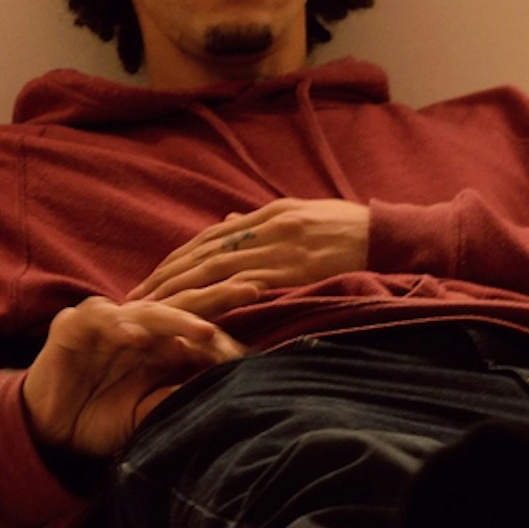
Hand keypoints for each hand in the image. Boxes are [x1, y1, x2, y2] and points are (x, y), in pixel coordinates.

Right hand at [19, 290, 249, 464]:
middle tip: (255, 286)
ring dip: (175, 317)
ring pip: (146, 310)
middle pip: (182, 303)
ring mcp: (106, 323)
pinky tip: (138, 335)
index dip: (231, 330)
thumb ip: (184, 393)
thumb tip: (235, 390)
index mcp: (160, 341)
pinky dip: (118, 325)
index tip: (263, 342)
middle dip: (218, 295)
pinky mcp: (71, 327)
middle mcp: (137, 325)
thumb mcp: (153, 410)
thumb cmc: (104, 418)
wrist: (51, 432)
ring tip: (204, 328)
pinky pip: (98, 319)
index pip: (202, 325)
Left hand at [132, 199, 371, 305]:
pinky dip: (218, 298)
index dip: (176, 260)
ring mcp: (279, 248)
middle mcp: (267, 227)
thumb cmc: (355, 230)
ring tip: (152, 310)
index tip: (149, 280)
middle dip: (165, 277)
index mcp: (268, 214)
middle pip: (202, 253)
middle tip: (134, 300)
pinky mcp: (295, 269)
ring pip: (216, 269)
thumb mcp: (305, 215)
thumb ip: (264, 222)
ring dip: (181, 291)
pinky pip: (248, 285)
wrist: (395, 236)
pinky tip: (195, 313)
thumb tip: (228, 221)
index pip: (208, 238)